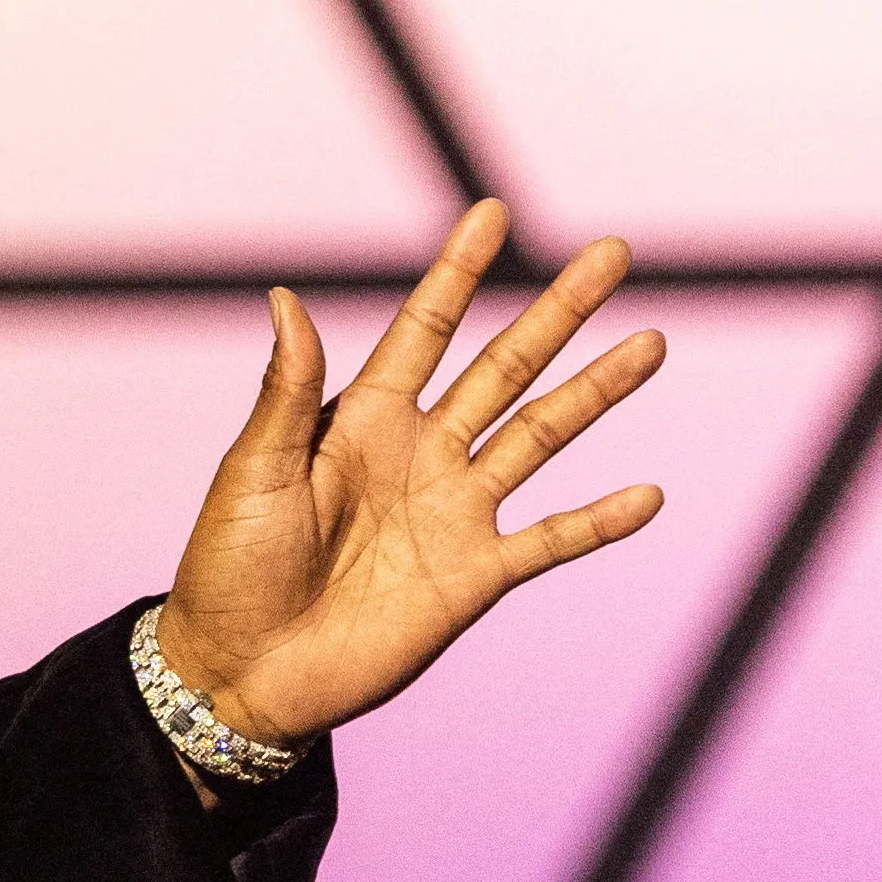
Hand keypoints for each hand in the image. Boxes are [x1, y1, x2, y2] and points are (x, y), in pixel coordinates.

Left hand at [156, 200, 666, 749]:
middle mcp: (420, 453)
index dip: (458, 271)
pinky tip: (648, 493)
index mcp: (362, 418)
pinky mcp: (474, 576)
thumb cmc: (230, 567)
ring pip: (542, 436)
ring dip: (596, 390)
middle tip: (612, 252)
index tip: (493, 210)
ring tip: (651, 341)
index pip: (425, 328)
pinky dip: (599, 521)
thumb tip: (284, 295)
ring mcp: (454, 512)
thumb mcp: (256, 472)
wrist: (241, 671)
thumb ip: (289, 391)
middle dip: (557, 311)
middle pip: (504, 367)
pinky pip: (550, 541)